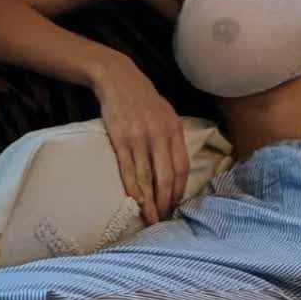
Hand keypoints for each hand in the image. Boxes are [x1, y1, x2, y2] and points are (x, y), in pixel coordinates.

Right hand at [93, 55, 190, 225]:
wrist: (118, 80)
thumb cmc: (144, 100)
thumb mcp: (166, 115)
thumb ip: (172, 139)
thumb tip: (176, 169)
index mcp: (174, 130)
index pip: (182, 168)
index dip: (180, 191)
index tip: (177, 207)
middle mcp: (160, 136)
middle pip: (167, 177)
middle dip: (166, 202)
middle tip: (164, 219)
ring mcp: (140, 138)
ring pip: (147, 178)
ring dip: (150, 202)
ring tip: (151, 218)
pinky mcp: (121, 140)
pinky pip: (128, 171)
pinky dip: (133, 190)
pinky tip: (135, 203)